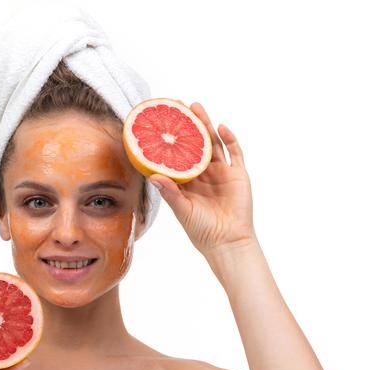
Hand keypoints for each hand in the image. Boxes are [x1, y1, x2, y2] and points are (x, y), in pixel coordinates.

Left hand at [146, 102, 256, 257]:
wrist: (227, 241)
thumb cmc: (201, 230)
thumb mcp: (182, 209)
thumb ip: (169, 192)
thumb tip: (152, 175)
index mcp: (186, 182)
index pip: (176, 156)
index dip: (170, 140)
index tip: (159, 124)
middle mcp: (203, 174)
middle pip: (195, 144)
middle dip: (188, 125)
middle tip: (178, 106)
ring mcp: (221, 173)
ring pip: (213, 144)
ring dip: (206, 125)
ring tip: (196, 108)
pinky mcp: (238, 175)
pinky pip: (235, 153)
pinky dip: (230, 139)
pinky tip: (222, 127)